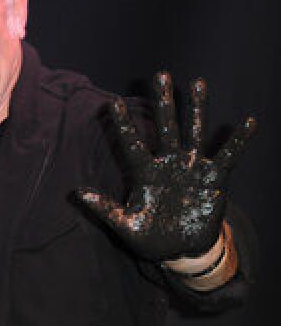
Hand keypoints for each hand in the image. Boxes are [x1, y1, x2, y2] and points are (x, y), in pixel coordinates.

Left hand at [75, 73, 254, 260]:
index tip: (113, 102)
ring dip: (196, 108)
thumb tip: (76, 192)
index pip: (132, 144)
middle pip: (165, 127)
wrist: (181, 251)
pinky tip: (249, 121)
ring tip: (198, 82)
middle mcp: (168, 164)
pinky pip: (228, 156)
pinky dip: (239, 140)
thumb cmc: (151, 237)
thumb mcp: (125, 225)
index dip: (123, 124)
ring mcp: (192, 168)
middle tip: (160, 74)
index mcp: (145, 173)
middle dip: (163, 102)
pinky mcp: (214, 178)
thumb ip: (104, 208)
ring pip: (194, 132)